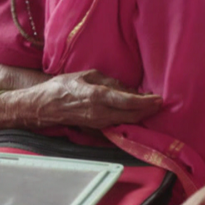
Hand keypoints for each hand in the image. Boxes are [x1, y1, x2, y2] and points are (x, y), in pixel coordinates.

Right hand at [19, 71, 162, 130]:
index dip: (145, 102)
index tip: (158, 99)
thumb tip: (129, 89)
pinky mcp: (97, 129)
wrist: (44, 106)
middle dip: (148, 110)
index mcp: (97, 96)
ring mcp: (99, 124)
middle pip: (131, 115)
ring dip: (140, 115)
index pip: (127, 102)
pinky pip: (118, 124)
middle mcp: (100, 113)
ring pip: (127, 122)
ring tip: (151, 107)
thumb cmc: (63, 87)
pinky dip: (129, 119)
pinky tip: (136, 114)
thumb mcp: (87, 76)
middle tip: (160, 103)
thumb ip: (110, 82)